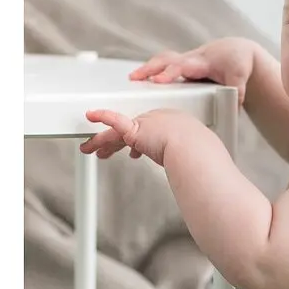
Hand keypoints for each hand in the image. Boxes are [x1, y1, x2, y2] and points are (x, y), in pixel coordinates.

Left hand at [79, 107, 197, 166]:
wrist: (194, 149)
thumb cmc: (198, 153)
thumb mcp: (192, 153)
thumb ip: (184, 157)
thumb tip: (188, 172)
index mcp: (173, 123)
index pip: (149, 132)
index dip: (138, 143)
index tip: (133, 151)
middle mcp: (158, 119)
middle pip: (131, 130)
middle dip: (116, 142)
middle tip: (106, 149)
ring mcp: (146, 123)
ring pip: (118, 132)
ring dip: (101, 141)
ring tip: (89, 147)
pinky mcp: (136, 130)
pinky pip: (115, 121)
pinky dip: (102, 116)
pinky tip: (91, 115)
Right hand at [129, 38, 257, 105]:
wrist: (235, 50)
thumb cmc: (236, 61)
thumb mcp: (240, 75)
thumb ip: (237, 90)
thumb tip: (235, 105)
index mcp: (202, 62)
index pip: (181, 66)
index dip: (169, 74)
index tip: (157, 82)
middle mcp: (190, 59)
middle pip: (166, 60)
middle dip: (149, 68)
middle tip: (133, 78)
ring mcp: (184, 61)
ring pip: (162, 60)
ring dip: (146, 68)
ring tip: (132, 79)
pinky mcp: (181, 65)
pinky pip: (163, 64)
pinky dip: (151, 70)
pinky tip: (141, 81)